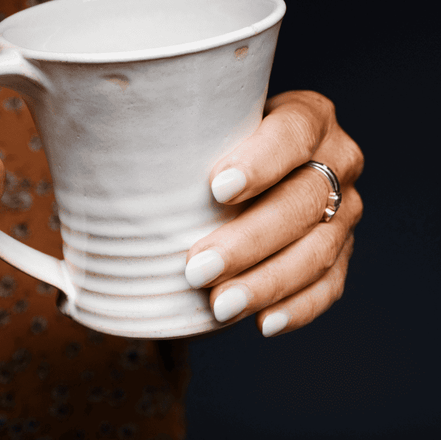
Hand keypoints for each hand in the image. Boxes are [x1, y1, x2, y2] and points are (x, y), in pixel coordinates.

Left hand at [186, 91, 363, 335]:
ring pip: (318, 249)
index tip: (218, 190)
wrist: (237, 172)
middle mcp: (337, 159)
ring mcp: (344, 209)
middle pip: (304, 200)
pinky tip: (263, 323)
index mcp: (308, 116)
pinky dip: (298, 307)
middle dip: (250, 239)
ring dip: (267, 282)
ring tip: (220, 305)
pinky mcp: (340, 251)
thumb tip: (96, 159)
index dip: (261, 161)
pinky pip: (329, 285)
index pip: (295, 133)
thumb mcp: (199, 126)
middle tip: (197, 268)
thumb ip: (172, 134)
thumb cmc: (208, 145)